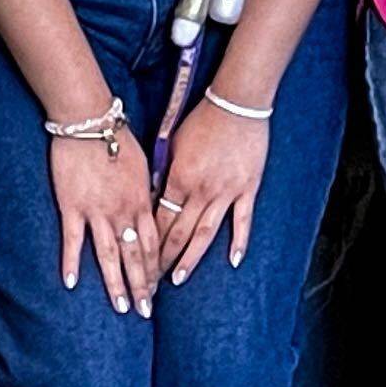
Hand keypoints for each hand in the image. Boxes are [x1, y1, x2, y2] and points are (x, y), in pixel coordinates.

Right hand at [46, 114, 161, 314]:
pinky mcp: (72, 207)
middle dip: (142, 286)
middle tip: (145, 311)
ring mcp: (97, 212)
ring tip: (121, 307)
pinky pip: (72, 240)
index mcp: (142, 201)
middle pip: (135, 256)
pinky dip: (71, 262)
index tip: (160, 288)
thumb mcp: (142, 166)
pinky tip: (70, 284)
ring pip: (109, 255)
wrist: (89, 120)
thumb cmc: (117, 137)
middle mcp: (123, 212)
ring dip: (115, 283)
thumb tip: (152, 208)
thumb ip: (146, 191)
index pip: (153, 243)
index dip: (157, 268)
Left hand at [152, 97, 270, 284]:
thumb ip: (164, 172)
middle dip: (161, 260)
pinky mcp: (247, 189)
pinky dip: (238, 242)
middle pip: (178, 233)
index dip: (147, 243)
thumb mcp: (174, 144)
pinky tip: (233, 261)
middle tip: (150, 282)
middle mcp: (200, 191)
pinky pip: (242, 220)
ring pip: (205, 233)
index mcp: (178, 179)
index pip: (159, 220)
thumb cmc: (202, 120)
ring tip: (178, 279)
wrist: (237, 104)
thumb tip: (153, 196)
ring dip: (190, 259)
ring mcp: (225, 192)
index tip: (138, 261)